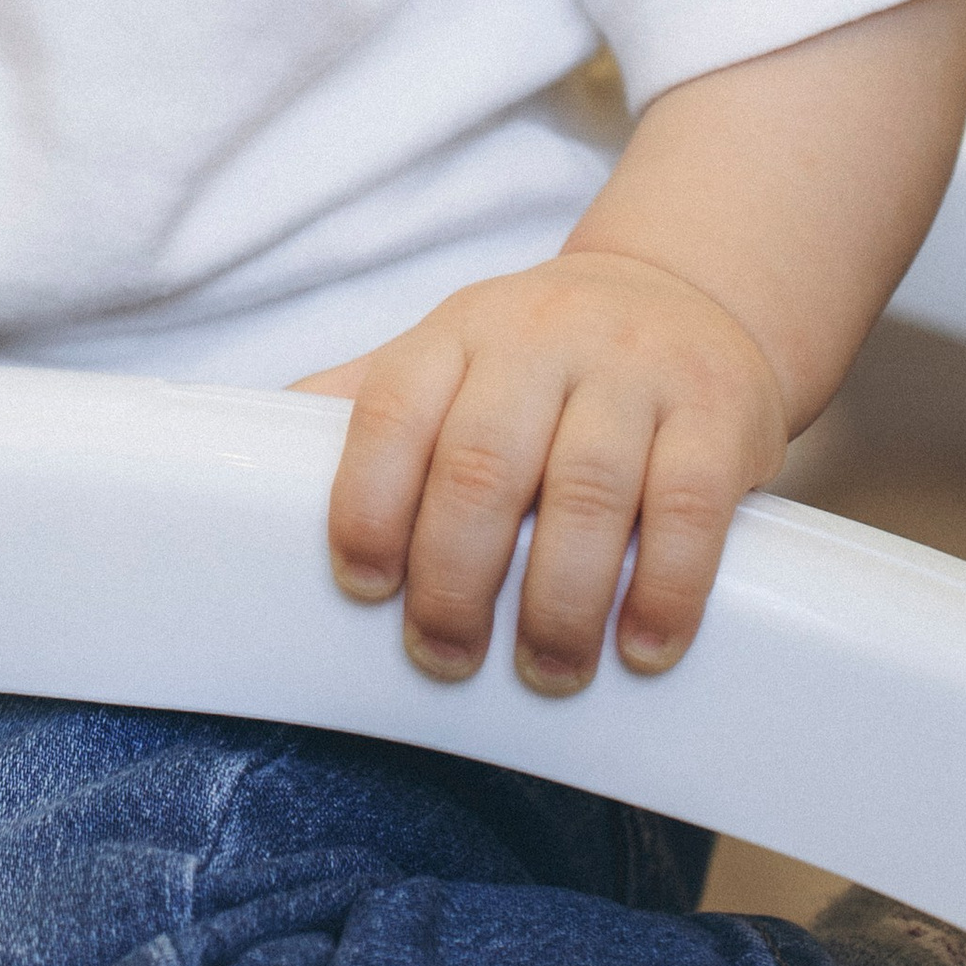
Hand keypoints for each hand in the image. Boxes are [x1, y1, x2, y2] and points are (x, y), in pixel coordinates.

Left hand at [295, 249, 787, 695]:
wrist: (684, 295)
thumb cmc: (541, 357)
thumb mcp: (449, 356)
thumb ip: (365, 406)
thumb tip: (247, 470)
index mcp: (455, 332)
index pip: (392, 411)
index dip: (367, 505)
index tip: (363, 589)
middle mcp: (538, 339)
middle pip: (481, 464)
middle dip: (455, 579)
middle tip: (447, 659)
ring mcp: (633, 371)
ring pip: (584, 491)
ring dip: (557, 602)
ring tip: (544, 670)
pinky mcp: (718, 413)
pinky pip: (688, 506)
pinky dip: (663, 589)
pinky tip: (640, 646)